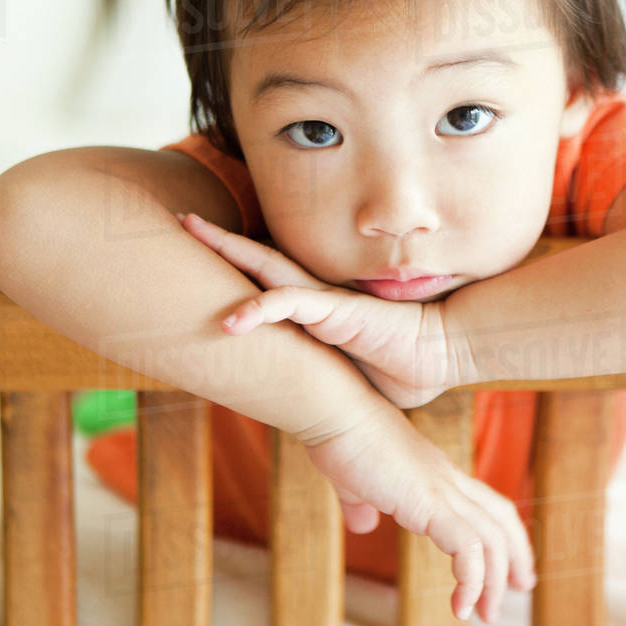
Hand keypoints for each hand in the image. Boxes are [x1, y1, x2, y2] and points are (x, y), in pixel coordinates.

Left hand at [175, 212, 454, 408]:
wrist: (440, 355)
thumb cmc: (407, 367)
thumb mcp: (354, 377)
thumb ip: (329, 381)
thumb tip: (320, 408)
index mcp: (317, 309)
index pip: (270, 280)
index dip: (238, 264)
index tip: (207, 255)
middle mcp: (315, 296)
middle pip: (259, 258)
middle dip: (220, 238)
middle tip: (184, 218)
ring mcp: (323, 299)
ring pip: (266, 266)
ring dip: (226, 246)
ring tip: (191, 227)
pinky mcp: (334, 311)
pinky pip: (289, 304)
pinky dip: (258, 310)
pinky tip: (230, 322)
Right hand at [301, 400, 536, 622]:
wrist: (334, 411)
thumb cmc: (338, 436)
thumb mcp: (354, 479)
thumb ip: (361, 502)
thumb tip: (362, 525)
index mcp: (434, 472)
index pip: (484, 502)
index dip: (502, 533)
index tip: (507, 565)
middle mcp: (446, 478)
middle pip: (501, 518)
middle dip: (515, 556)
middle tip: (520, 589)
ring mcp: (441, 488)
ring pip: (491, 539)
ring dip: (494, 582)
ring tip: (484, 615)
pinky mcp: (428, 502)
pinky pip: (467, 548)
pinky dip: (471, 580)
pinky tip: (458, 606)